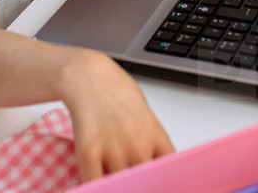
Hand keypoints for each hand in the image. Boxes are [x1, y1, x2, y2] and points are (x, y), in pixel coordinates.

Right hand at [61, 51, 173, 180]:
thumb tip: (154, 170)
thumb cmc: (117, 92)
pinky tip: (96, 184)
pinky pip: (94, 183)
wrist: (88, 76)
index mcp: (156, 137)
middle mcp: (138, 146)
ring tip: (113, 179)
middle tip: (132, 182)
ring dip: (116, 185)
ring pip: (119, 186)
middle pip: (143, 183)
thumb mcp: (145, 118)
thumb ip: (151, 146)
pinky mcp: (88, 152)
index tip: (157, 185)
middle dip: (137, 185)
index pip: (169, 173)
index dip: (162, 183)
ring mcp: (114, 150)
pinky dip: (95, 187)